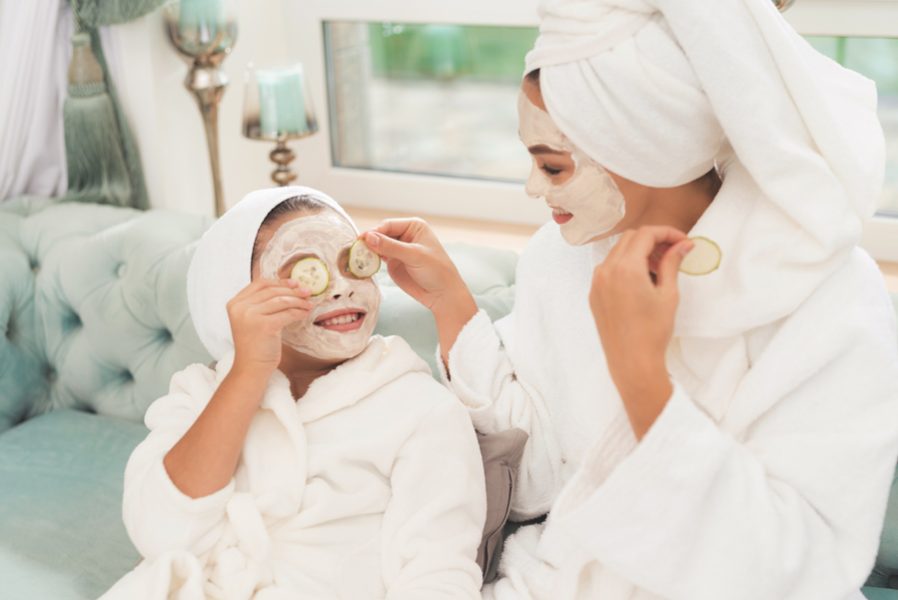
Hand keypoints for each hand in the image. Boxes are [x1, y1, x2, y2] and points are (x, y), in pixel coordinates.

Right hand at [226, 279, 312, 376]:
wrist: (251, 368)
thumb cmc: (255, 345)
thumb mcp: (252, 319)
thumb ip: (261, 303)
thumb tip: (289, 287)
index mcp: (235, 303)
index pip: (260, 284)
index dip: (279, 281)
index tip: (294, 283)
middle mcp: (240, 307)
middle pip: (272, 290)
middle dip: (293, 290)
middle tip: (307, 292)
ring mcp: (250, 316)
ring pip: (282, 301)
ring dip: (299, 301)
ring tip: (309, 304)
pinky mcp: (264, 325)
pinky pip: (288, 313)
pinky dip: (299, 312)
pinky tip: (306, 313)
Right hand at [363, 218, 474, 316]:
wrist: (442, 294)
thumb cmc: (436, 270)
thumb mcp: (414, 256)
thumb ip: (391, 247)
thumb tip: (368, 237)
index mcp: (413, 226)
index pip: (388, 225)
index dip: (374, 232)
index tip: (362, 240)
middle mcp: (404, 235)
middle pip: (380, 234)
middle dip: (369, 242)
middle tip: (356, 250)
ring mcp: (397, 249)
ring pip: (377, 246)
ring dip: (367, 251)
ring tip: (356, 257)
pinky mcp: (393, 262)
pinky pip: (377, 258)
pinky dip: (370, 260)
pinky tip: (362, 264)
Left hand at [589, 226, 692, 437]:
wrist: (632, 361)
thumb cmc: (653, 330)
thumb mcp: (668, 294)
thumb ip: (672, 263)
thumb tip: (683, 245)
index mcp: (625, 267)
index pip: (646, 234)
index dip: (667, 233)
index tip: (683, 242)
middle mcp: (606, 270)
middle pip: (630, 239)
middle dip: (653, 240)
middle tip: (673, 253)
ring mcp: (596, 282)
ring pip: (618, 252)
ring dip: (639, 252)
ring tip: (659, 269)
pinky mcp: (594, 294)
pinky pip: (609, 269)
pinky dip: (626, 266)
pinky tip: (642, 281)